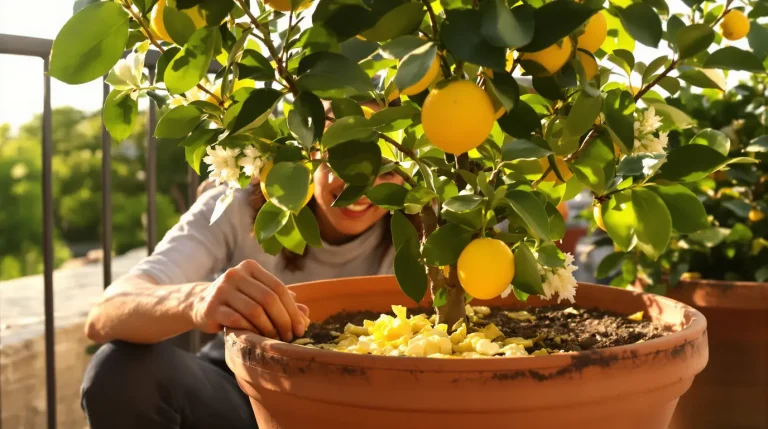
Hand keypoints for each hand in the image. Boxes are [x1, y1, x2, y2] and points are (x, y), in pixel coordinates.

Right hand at [190, 260, 309, 340]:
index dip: (292, 309)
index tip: (300, 327)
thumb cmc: (237, 301)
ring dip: (268, 328)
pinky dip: (251, 331)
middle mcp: (235, 274)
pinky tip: (256, 338)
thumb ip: (280, 301)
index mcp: (250, 267)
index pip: (278, 287)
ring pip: (254, 310)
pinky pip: (237, 320)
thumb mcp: (258, 296)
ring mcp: (221, 289)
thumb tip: (306, 314)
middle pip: (268, 298)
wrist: (201, 304)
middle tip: (290, 337)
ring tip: (274, 340)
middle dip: (283, 320)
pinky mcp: (211, 307)